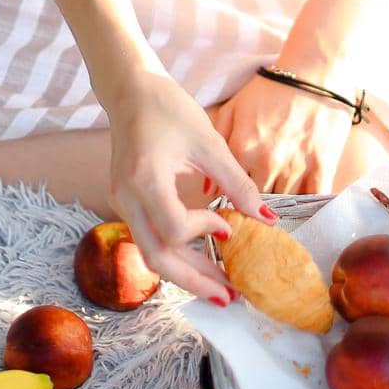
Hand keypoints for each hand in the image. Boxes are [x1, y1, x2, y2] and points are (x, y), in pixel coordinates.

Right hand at [101, 61, 276, 303]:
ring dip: (186, 272)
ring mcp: (121, 202)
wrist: (130, 90)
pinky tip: (201, 257)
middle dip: (195, 282)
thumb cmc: (168, 108)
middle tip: (231, 298)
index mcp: (145, 179)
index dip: (204, 232)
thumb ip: (237, 183)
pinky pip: (149, 238)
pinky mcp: (125, 202)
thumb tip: (267, 219)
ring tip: (221, 287)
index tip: (229, 225)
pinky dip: (176, 253)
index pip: (173, 229)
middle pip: (157, 258)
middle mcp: (126, 197)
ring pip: (151, 254)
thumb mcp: (208, 142)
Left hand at [207, 72, 354, 197]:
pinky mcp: (322, 166)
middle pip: (257, 200)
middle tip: (258, 207)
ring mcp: (295, 166)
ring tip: (279, 209)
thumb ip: (218, 144)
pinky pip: (314, 200)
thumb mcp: (234, 109)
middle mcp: (267, 162)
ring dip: (280, 207)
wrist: (313, 71)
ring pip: (284, 204)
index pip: (231, 190)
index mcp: (243, 148)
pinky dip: (308, 209)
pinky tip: (304, 211)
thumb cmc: (271, 88)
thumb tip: (208, 186)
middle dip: (255, 206)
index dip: (233, 199)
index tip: (235, 203)